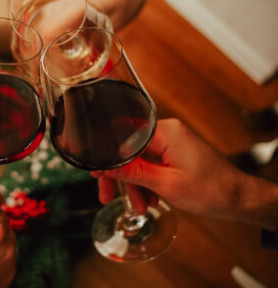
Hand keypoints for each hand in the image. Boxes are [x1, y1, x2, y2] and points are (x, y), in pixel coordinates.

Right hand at [92, 118, 277, 229]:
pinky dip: (147, 179)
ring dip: (135, 182)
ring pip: (139, 158)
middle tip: (107, 195)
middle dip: (120, 174)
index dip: (107, 156)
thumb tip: (106, 165)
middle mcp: (167, 131)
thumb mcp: (166, 184)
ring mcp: (171, 140)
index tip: (97, 173)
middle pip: (129, 149)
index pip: (123, 137)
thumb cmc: (210, 190)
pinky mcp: (174, 150)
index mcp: (165, 132)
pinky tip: (149, 197)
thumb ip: (134, 172)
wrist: (238, 197)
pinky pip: (151, 161)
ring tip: (140, 205)